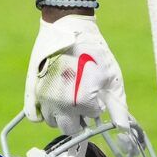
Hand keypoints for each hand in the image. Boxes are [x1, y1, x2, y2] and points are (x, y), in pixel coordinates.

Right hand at [23, 15, 133, 136]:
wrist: (68, 28)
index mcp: (83, 102)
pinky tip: (52, 100)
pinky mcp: (32, 90)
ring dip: (60, 116)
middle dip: (78, 118)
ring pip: (52, 122)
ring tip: (67, 97)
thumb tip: (123, 128)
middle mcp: (61, 105)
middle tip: (81, 101)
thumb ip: (118, 105)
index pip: (91, 117)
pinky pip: (34, 115)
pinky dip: (42, 112)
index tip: (95, 91)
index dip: (95, 105)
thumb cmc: (94, 51)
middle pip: (70, 128)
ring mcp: (44, 98)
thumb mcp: (111, 76)